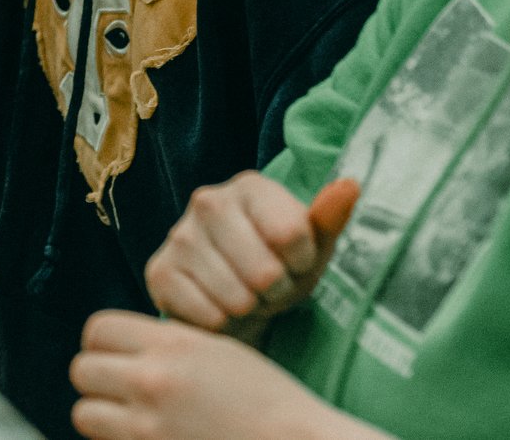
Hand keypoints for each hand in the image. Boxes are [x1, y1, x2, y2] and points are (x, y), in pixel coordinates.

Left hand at [70, 311, 373, 439]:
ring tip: (129, 419)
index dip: (102, 343)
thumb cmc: (267, 402)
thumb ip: (165, 344)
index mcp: (172, 345)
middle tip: (119, 390)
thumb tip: (123, 347)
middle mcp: (154, 381)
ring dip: (101, 415)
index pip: (98, 329)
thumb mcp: (217, 351)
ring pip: (83, 413)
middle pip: (81, 370)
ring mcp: (149, 425)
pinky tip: (146, 438)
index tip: (114, 355)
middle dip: (97, 380)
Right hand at [144, 169, 359, 334]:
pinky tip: (219, 307)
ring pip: (237, 297)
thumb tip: (351, 186)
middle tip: (268, 288)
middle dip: (275, 291)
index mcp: (250, 187)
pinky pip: (207, 315)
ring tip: (247, 297)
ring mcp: (178, 235)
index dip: (301, 265)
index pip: (291, 235)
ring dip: (250, 309)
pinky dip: (222, 323)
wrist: (234, 295)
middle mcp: (207, 200)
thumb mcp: (313, 246)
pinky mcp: (159, 271)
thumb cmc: (280, 266)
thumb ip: (330, 218)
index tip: (293, 265)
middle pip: (264, 271)